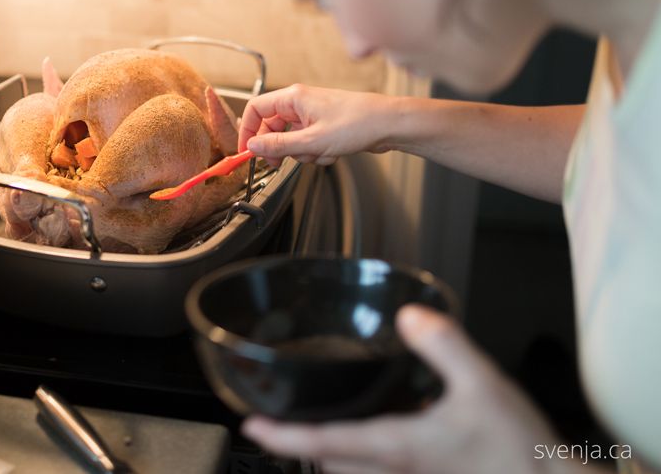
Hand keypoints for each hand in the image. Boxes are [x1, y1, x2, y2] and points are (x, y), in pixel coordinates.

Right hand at [236, 84, 397, 164]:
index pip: (256, 110)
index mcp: (293, 98)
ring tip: (321, 153)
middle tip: (280, 162)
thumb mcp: (312, 141)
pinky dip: (316, 151)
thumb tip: (252, 147)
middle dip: (278, 147)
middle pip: (272, 126)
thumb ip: (278, 145)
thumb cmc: (357, 124)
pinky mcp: (324, 125)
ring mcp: (313, 114)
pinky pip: (308, 141)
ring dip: (302, 152)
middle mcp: (300, 103)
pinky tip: (332, 153)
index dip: (248, 131)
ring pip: (291, 137)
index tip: (247, 152)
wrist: (390, 124)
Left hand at [243, 305, 574, 473]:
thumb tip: (409, 314)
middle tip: (283, 420)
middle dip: (306, 445)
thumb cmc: (521, 451)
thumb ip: (444, 345)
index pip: (326, 442)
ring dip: (336, 457)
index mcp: (398, 448)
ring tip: (325, 429)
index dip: (283, 436)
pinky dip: (365, 463)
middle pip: (331, 465)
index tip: (252, 427)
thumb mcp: (484, 385)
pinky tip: (384, 439)